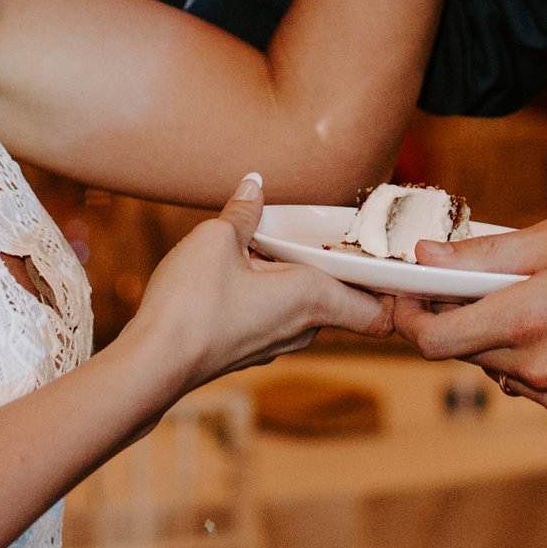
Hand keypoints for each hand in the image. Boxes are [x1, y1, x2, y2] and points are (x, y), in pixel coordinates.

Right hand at [119, 174, 387, 390]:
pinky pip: (280, 318)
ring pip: (311, 311)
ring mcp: (276, 343)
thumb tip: (254, 183)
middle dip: (344, 271)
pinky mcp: (249, 350)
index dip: (394, 291)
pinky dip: (277, 296)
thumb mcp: (217, 239)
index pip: (380, 311)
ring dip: (305, 281)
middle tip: (333, 236)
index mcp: (314, 298)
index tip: (392, 261)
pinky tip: (249, 272)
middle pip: (346, 304)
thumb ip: (243, 211)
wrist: (153, 364)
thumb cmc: (192, 305)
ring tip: (283, 247)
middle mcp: (304, 326)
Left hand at [389, 215, 546, 426]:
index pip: (435, 338)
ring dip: (505, 341)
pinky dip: (539, 362)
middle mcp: (543, 370)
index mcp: (532, 319)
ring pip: (500, 372)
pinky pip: (538, 390)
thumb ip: (489, 252)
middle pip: (464, 354)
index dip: (411, 316)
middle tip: (489, 283)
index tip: (411, 295)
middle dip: (463, 319)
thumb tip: (427, 257)